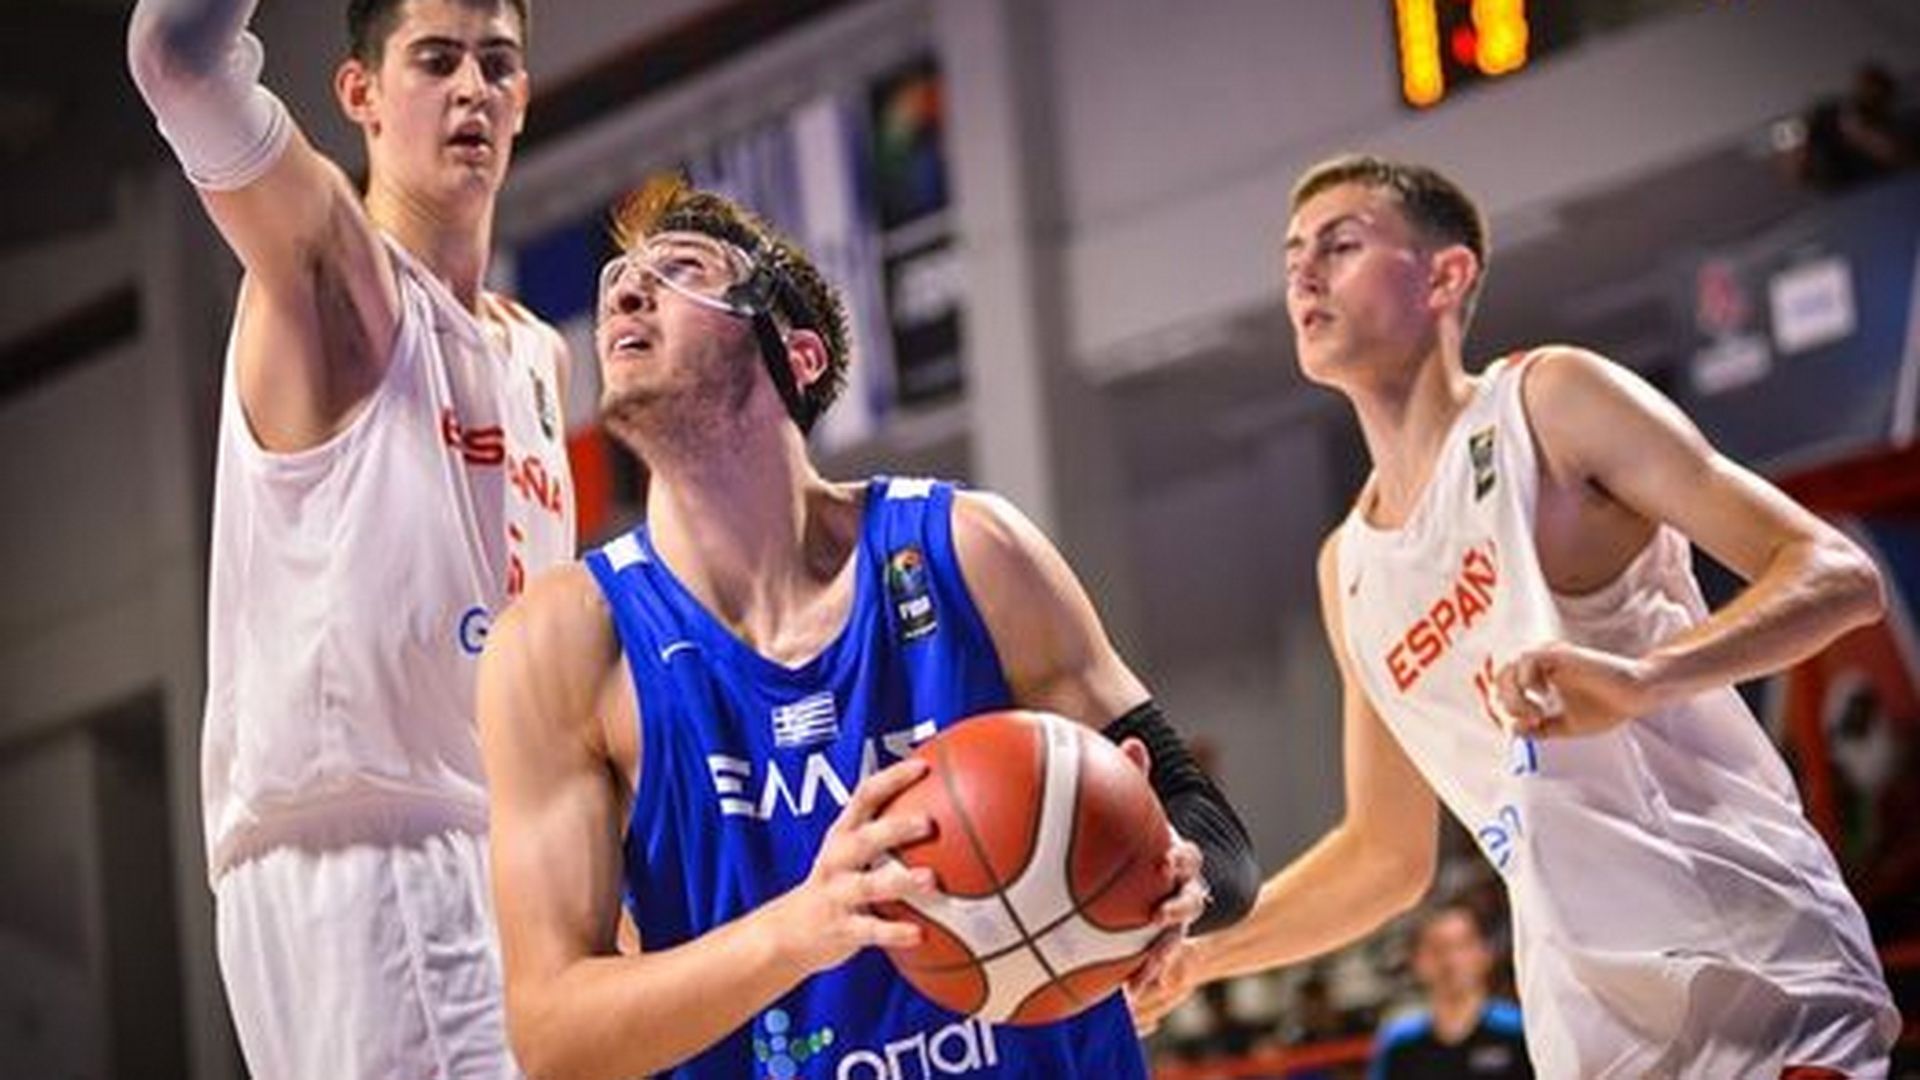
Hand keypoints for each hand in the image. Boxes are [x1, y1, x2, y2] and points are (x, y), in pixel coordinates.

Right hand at [771, 757, 937, 975]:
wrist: (787, 933)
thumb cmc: (835, 884)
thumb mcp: (850, 852)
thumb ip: (886, 832)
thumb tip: (946, 811)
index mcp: (843, 834)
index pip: (865, 796)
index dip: (893, 779)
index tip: (924, 766)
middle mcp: (838, 859)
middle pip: (865, 838)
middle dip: (896, 828)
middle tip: (929, 822)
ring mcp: (837, 893)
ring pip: (869, 885)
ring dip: (901, 881)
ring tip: (931, 880)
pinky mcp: (841, 928)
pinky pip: (871, 930)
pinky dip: (895, 932)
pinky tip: (921, 935)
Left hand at [1115, 737, 1208, 1018]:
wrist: (1133, 858)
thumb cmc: (1133, 828)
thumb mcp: (1132, 805)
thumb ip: (1133, 778)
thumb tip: (1134, 743)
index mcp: (1174, 858)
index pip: (1188, 860)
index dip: (1181, 865)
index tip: (1166, 866)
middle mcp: (1176, 890)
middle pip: (1187, 907)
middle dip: (1176, 922)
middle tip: (1158, 929)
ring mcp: (1166, 918)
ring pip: (1169, 943)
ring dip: (1157, 963)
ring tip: (1135, 988)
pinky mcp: (1149, 940)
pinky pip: (1143, 960)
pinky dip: (1133, 978)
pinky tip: (1111, 999)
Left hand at [1495, 641, 1660, 737]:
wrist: (1636, 697)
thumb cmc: (1605, 707)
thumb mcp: (1565, 725)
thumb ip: (1539, 729)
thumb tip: (1513, 732)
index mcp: (1538, 676)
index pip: (1502, 687)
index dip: (1503, 710)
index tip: (1524, 728)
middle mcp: (1540, 662)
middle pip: (1499, 678)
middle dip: (1507, 706)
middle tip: (1530, 722)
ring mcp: (1549, 655)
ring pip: (1509, 669)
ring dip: (1516, 697)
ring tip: (1537, 714)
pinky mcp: (1561, 653)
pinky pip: (1528, 659)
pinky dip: (1528, 681)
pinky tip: (1545, 695)